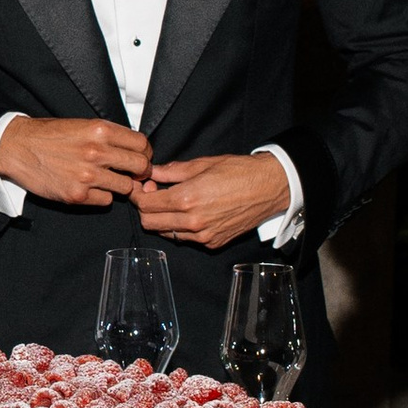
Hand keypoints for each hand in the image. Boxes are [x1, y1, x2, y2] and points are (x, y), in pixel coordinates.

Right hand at [0, 115, 152, 208]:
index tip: (140, 158)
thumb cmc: (48, 135)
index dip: (144, 153)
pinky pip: (106, 201)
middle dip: (139, 172)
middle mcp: (96, 152)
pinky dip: (102, 196)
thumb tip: (134, 149)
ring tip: (108, 180)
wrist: (17, 147)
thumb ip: (109, 136)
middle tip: (131, 173)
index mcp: (100, 130)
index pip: (142, 145)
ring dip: (120, 185)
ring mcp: (87, 175)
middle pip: (141, 167)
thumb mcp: (82, 125)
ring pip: (126, 187)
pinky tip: (91, 188)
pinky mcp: (77, 195)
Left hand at [131, 153, 293, 249]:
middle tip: (152, 192)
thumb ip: (172, 171)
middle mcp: (192, 221)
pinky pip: (186, 238)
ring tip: (171, 201)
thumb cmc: (240, 172)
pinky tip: (188, 211)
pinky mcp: (213, 242)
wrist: (270, 187)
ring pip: (166, 233)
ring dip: (161, 219)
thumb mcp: (202, 164)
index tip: (140, 185)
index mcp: (186, 199)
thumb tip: (152, 172)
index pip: (145, 205)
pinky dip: (180, 227)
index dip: (137, 194)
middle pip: (149, 223)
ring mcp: (203, 235)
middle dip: (144, 208)